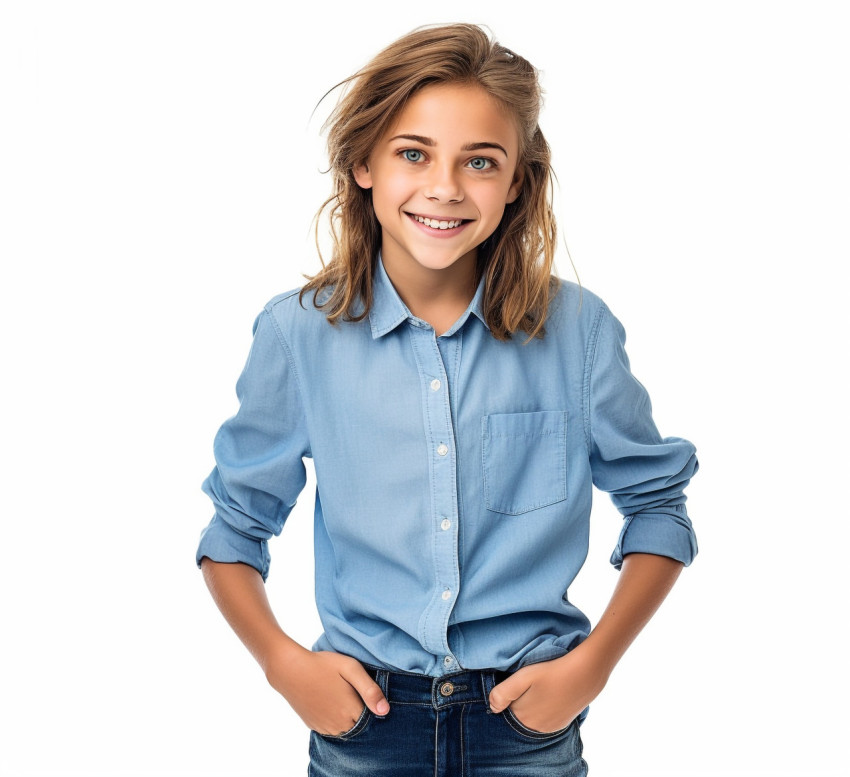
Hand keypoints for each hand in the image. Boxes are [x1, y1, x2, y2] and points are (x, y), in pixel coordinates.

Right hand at [265, 647, 389, 735]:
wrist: (290, 669)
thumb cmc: (322, 665)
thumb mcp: (351, 668)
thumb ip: (370, 690)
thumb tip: (385, 710)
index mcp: (351, 711)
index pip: (372, 716)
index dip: (370, 703)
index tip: (362, 689)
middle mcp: (339, 725)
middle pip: (359, 723)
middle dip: (359, 709)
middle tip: (349, 688)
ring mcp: (325, 728)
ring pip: (345, 728)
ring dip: (346, 716)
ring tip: (339, 693)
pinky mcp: (314, 726)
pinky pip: (331, 728)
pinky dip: (334, 718)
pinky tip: (329, 700)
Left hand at [488, 645, 609, 733]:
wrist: (586, 673)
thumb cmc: (552, 671)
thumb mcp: (523, 677)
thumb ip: (503, 693)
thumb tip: (492, 708)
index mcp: (524, 717)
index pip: (506, 709)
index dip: (510, 693)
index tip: (519, 681)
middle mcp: (537, 728)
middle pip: (519, 713)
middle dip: (520, 699)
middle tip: (531, 682)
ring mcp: (551, 727)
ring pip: (533, 715)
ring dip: (533, 703)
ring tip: (542, 685)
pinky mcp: (563, 723)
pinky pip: (546, 717)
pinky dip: (545, 707)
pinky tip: (551, 692)